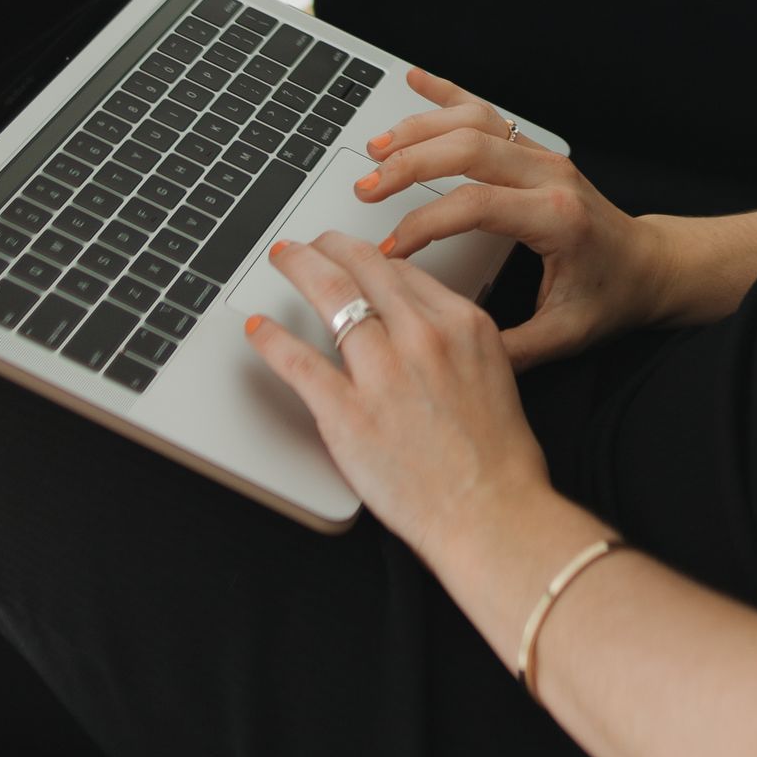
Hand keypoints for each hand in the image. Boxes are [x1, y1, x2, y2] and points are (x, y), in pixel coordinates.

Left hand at [243, 229, 551, 566]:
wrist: (492, 513)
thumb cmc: (499, 458)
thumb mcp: (496, 373)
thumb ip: (456, 341)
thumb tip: (418, 323)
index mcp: (463, 324)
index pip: (405, 272)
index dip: (372, 259)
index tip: (356, 259)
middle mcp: (423, 337)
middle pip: (365, 268)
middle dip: (330, 246)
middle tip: (310, 244)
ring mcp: (382, 373)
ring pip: (329, 296)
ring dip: (299, 269)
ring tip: (283, 259)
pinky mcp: (347, 413)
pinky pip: (298, 362)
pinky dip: (271, 340)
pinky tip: (258, 328)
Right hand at [353, 68, 671, 370]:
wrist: (650, 266)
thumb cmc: (611, 296)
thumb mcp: (563, 336)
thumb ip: (508, 349)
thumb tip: (450, 351)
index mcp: (555, 218)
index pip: (473, 206)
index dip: (423, 224)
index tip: (390, 250)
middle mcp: (549, 176)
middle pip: (467, 149)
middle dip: (408, 165)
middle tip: (367, 189)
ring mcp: (542, 157)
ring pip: (473, 122)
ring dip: (420, 129)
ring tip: (376, 149)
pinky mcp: (535, 152)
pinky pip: (488, 112)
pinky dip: (449, 94)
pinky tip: (418, 79)